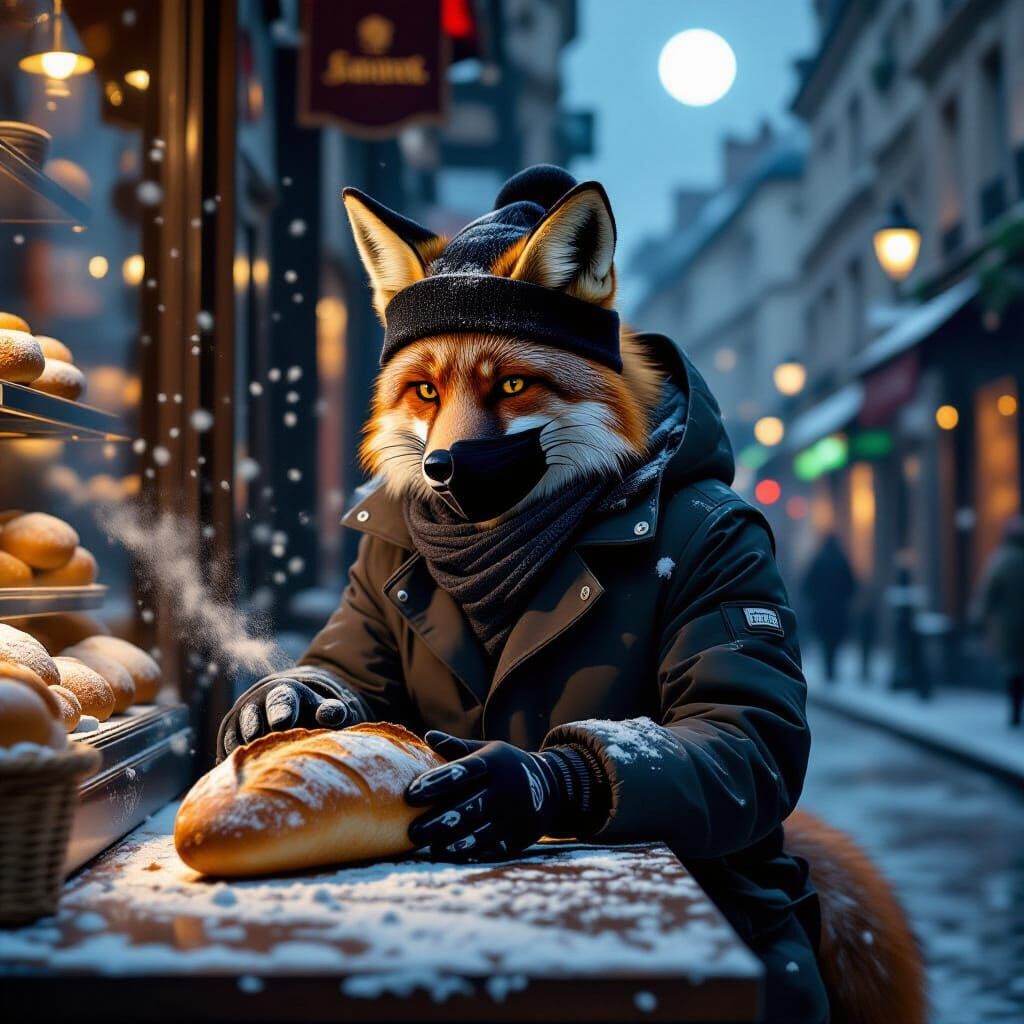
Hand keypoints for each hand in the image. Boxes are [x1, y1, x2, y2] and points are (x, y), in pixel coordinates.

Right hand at [218, 669, 363, 758]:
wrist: (288, 709)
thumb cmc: (312, 713)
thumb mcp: (325, 708)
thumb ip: (332, 711)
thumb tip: (332, 716)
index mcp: (284, 693)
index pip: (281, 700)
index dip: (281, 711)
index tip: (283, 723)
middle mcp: (256, 704)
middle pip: (251, 717)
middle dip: (254, 728)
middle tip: (258, 741)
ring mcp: (238, 721)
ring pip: (233, 736)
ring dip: (241, 751)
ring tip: (251, 767)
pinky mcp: (227, 739)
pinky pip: (225, 753)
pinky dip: (231, 765)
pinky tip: (242, 779)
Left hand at [405, 732, 561, 860]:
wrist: (551, 785)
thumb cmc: (505, 766)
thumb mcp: (487, 750)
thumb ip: (456, 747)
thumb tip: (427, 736)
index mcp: (492, 762)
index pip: (460, 772)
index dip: (435, 783)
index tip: (410, 794)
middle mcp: (503, 787)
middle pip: (467, 807)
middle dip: (438, 822)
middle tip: (412, 832)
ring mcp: (512, 814)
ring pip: (478, 833)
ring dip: (451, 843)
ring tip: (430, 848)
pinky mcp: (517, 835)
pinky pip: (491, 847)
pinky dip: (470, 853)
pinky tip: (450, 856)